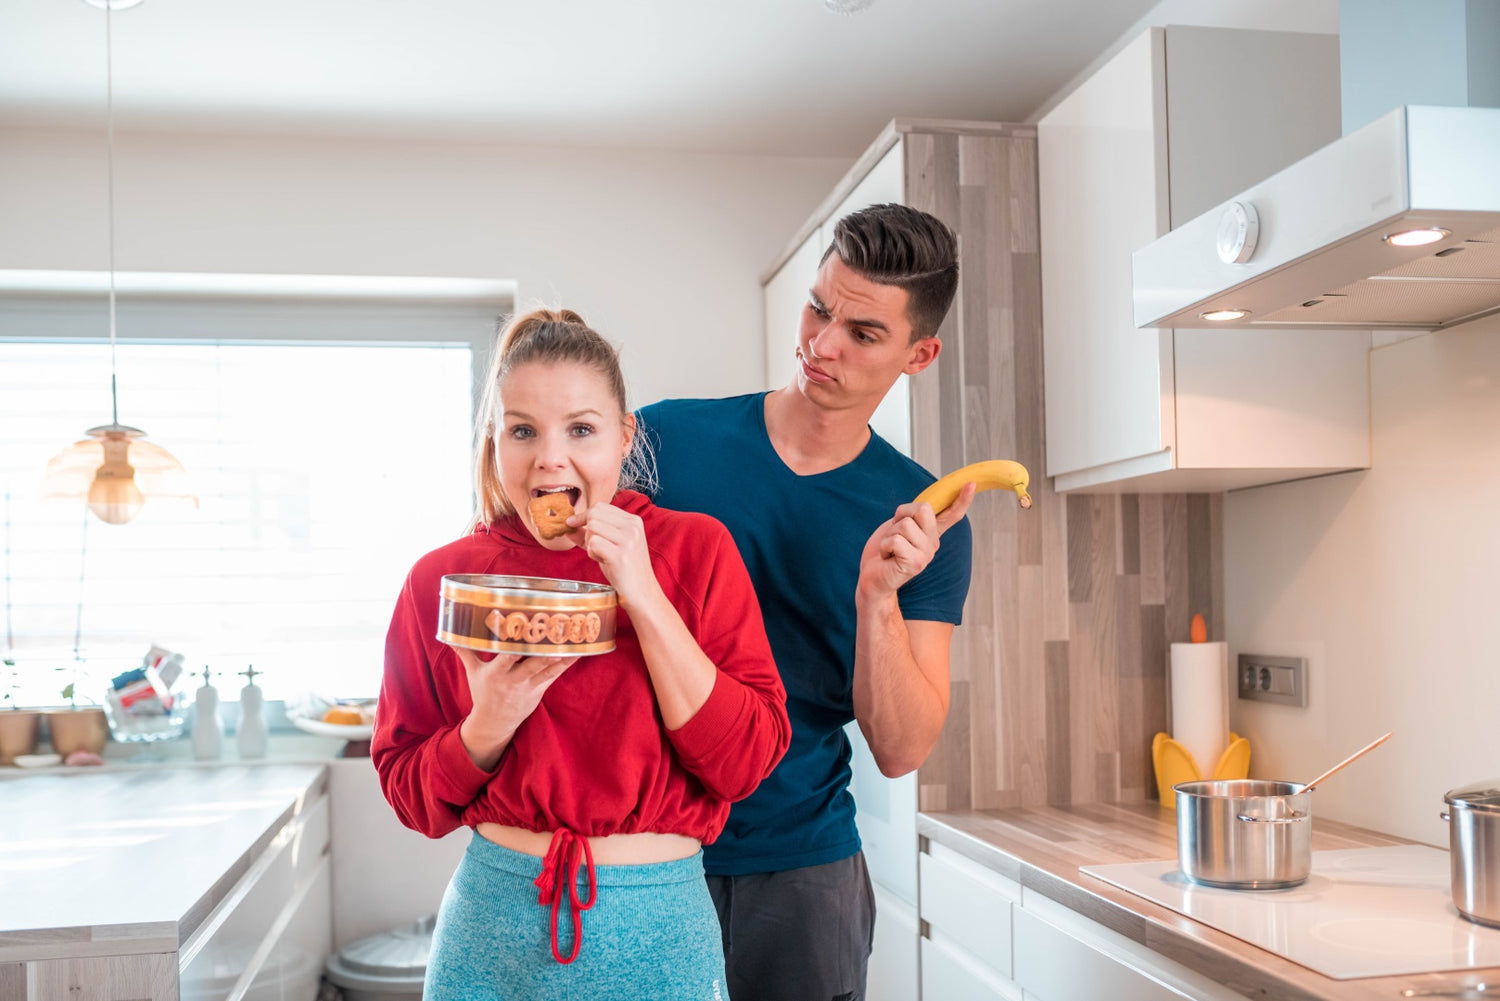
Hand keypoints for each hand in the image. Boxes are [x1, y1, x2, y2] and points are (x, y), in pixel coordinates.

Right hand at [453, 623, 576, 769]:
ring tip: (574, 641)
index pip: (505, 658)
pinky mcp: (540, 689)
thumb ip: (465, 652)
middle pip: (531, 664)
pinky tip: (578, 652)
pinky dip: (566, 663)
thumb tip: (450, 634)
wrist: (495, 722)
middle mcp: (514, 679)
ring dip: (561, 656)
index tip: (519, 633)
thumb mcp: (473, 673)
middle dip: (543, 652)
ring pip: (547, 668)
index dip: (513, 647)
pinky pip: (554, 674)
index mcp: (496, 673)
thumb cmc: (483, 693)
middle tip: (555, 635)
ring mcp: (529, 685)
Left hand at [571, 503, 662, 610]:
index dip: (583, 515)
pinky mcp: (620, 555)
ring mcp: (628, 540)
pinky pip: (593, 544)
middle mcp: (632, 527)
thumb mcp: (610, 546)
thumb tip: (568, 525)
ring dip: (589, 543)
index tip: (573, 524)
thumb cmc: (625, 569)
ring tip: (600, 555)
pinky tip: (602, 561)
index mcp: (633, 520)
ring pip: (592, 527)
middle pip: (594, 514)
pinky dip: (592, 553)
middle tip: (592, 546)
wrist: (642, 592)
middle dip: (586, 529)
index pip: (600, 506)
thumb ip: (589, 534)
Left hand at [857, 482, 975, 602]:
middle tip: (894, 534)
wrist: (872, 579)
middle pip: (922, 509)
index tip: (971, 483)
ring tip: (889, 548)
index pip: (951, 514)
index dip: (962, 499)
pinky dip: (885, 546)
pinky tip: (887, 557)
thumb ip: (912, 518)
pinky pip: (896, 540)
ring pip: (905, 524)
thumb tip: (924, 507)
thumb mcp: (898, 528)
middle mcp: (933, 543)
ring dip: (889, 534)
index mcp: (931, 533)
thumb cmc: (883, 552)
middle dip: (900, 516)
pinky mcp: (915, 563)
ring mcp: (926, 554)